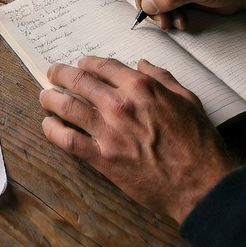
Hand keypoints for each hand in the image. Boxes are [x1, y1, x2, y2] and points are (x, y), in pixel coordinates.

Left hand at [40, 56, 238, 222]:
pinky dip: (53, 131)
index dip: (87, 63)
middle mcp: (120, 104)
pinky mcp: (103, 158)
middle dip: (61, 74)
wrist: (201, 182)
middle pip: (79, 81)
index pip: (103, 66)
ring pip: (67, 107)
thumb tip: (142, 64)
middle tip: (53, 74)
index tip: (80, 65)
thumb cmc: (199, 142)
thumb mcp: (187, 99)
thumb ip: (162, 78)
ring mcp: (109, 131)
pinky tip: (48, 126)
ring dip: (51, 99)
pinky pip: (68, 141)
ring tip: (45, 97)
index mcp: (142, 87)